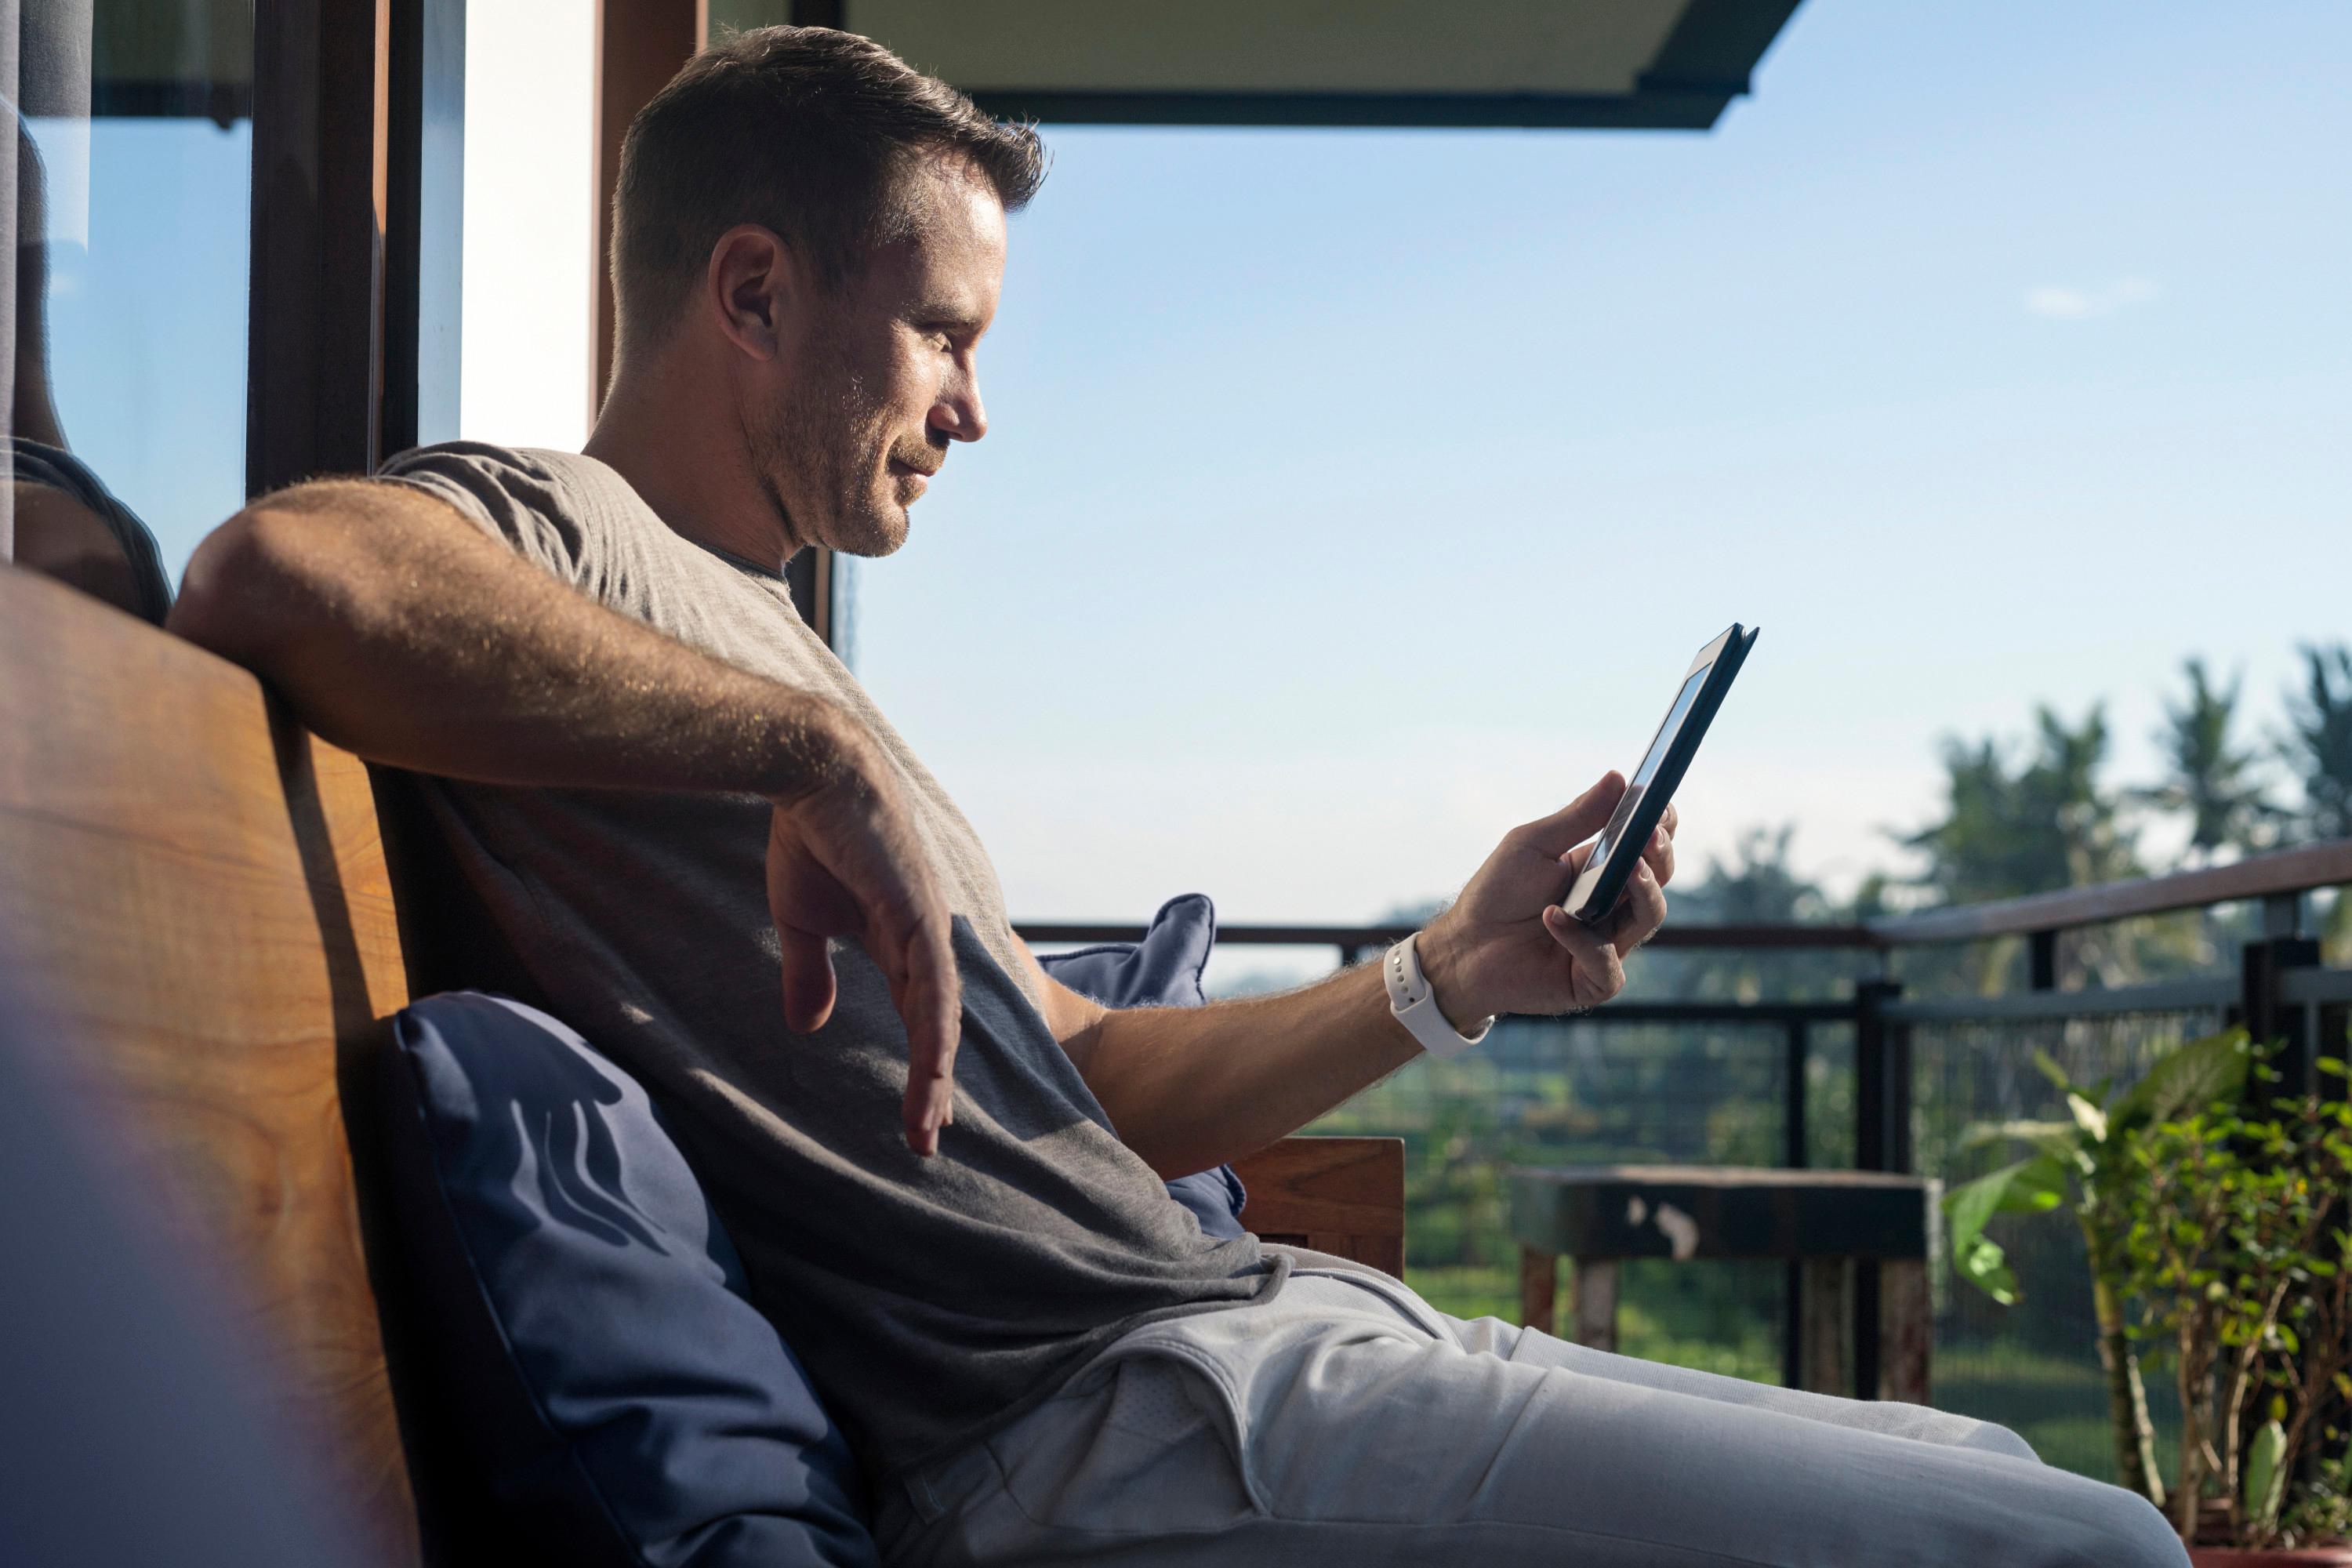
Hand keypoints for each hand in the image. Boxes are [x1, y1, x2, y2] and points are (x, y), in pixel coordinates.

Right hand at [765, 730, 960, 1155]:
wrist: (812, 773)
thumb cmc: (809, 835)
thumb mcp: (804, 920)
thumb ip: (811, 973)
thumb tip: (809, 1026)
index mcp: (900, 941)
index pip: (918, 1015)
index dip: (919, 1066)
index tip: (914, 1116)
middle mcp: (924, 939)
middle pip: (939, 1025)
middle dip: (933, 1085)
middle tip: (927, 1140)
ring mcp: (927, 927)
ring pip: (941, 1016)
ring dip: (934, 1075)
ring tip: (926, 1128)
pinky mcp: (919, 914)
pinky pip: (931, 986)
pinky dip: (933, 1032)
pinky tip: (932, 1072)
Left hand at [1417, 772, 1675, 1024]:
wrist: (1463, 947)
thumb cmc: (1497, 893)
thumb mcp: (1533, 844)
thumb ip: (1578, 816)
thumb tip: (1619, 778)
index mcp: (1604, 870)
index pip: (1649, 846)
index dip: (1663, 825)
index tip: (1661, 805)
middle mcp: (1614, 907)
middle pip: (1659, 878)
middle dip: (1660, 854)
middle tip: (1650, 834)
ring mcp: (1608, 944)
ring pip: (1649, 918)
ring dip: (1642, 891)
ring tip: (1628, 869)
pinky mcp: (1592, 981)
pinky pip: (1607, 963)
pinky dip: (1583, 940)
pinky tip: (1552, 918)